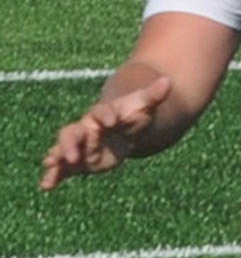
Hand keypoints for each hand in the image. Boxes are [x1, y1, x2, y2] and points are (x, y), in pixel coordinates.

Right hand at [39, 76, 170, 190]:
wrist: (124, 128)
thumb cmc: (133, 114)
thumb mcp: (145, 105)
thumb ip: (154, 95)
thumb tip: (168, 81)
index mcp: (102, 113)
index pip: (100, 113)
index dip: (105, 116)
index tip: (112, 121)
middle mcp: (86, 128)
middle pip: (72, 132)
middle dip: (71, 143)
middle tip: (72, 154)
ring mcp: (80, 145)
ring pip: (63, 149)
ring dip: (57, 157)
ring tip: (50, 166)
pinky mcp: (78, 161)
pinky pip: (63, 169)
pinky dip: (53, 176)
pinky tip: (45, 186)